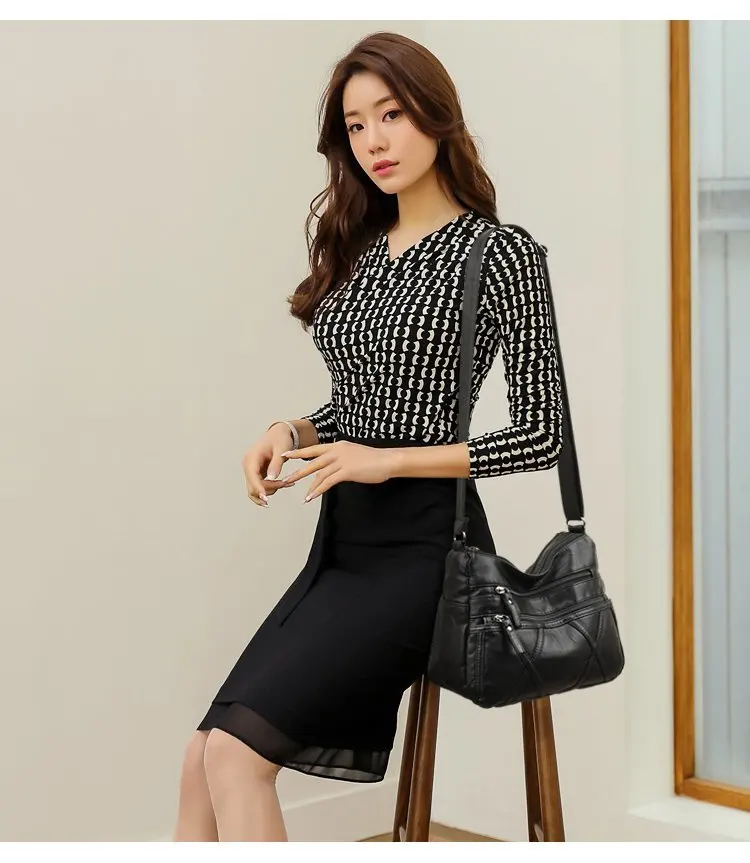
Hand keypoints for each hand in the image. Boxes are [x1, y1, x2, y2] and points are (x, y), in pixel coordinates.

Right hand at [241, 424, 298, 506]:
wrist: (278, 435)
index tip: (266, 499)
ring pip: (256, 490)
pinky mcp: (256, 475)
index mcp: (251, 457)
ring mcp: (251, 471)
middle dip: (269, 489)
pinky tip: (283, 484)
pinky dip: (271, 489)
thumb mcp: (281, 449)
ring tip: (287, 483)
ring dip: (271, 490)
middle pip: (253, 486)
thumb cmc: (280, 439)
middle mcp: (248, 465)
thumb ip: (276, 464)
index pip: (252, 476)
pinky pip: (260, 487)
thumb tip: (272, 478)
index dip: (258, 488)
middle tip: (287, 484)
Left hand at [278, 441, 399, 501]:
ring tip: (301, 494)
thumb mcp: (353, 454)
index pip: (314, 448)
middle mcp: (337, 451)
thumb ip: (341, 458)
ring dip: (308, 485)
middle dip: (298, 470)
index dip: (299, 452)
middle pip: (312, 461)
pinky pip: (328, 482)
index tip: (286, 455)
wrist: (387, 460)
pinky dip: (318, 490)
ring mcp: (341, 461)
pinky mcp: (346, 471)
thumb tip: (332, 467)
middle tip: (285, 477)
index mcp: (337, 445)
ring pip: (318, 473)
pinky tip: (311, 497)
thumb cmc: (373, 459)